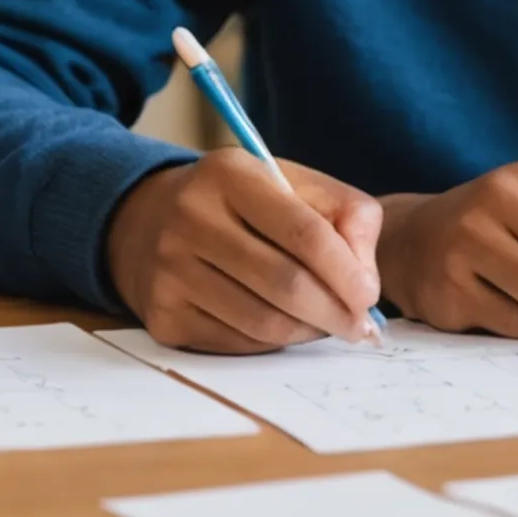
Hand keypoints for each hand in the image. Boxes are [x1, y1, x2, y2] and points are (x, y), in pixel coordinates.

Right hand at [106, 150, 382, 353]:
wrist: (148, 220)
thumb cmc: (240, 203)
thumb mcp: (289, 183)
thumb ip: (344, 213)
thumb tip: (366, 281)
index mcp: (230, 173)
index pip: (304, 231)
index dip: (346, 271)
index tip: (369, 295)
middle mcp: (191, 217)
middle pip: (284, 283)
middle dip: (335, 312)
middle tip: (360, 326)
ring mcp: (170, 269)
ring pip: (262, 322)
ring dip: (307, 332)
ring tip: (326, 325)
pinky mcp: (163, 314)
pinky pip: (237, 342)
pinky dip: (273, 343)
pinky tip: (285, 327)